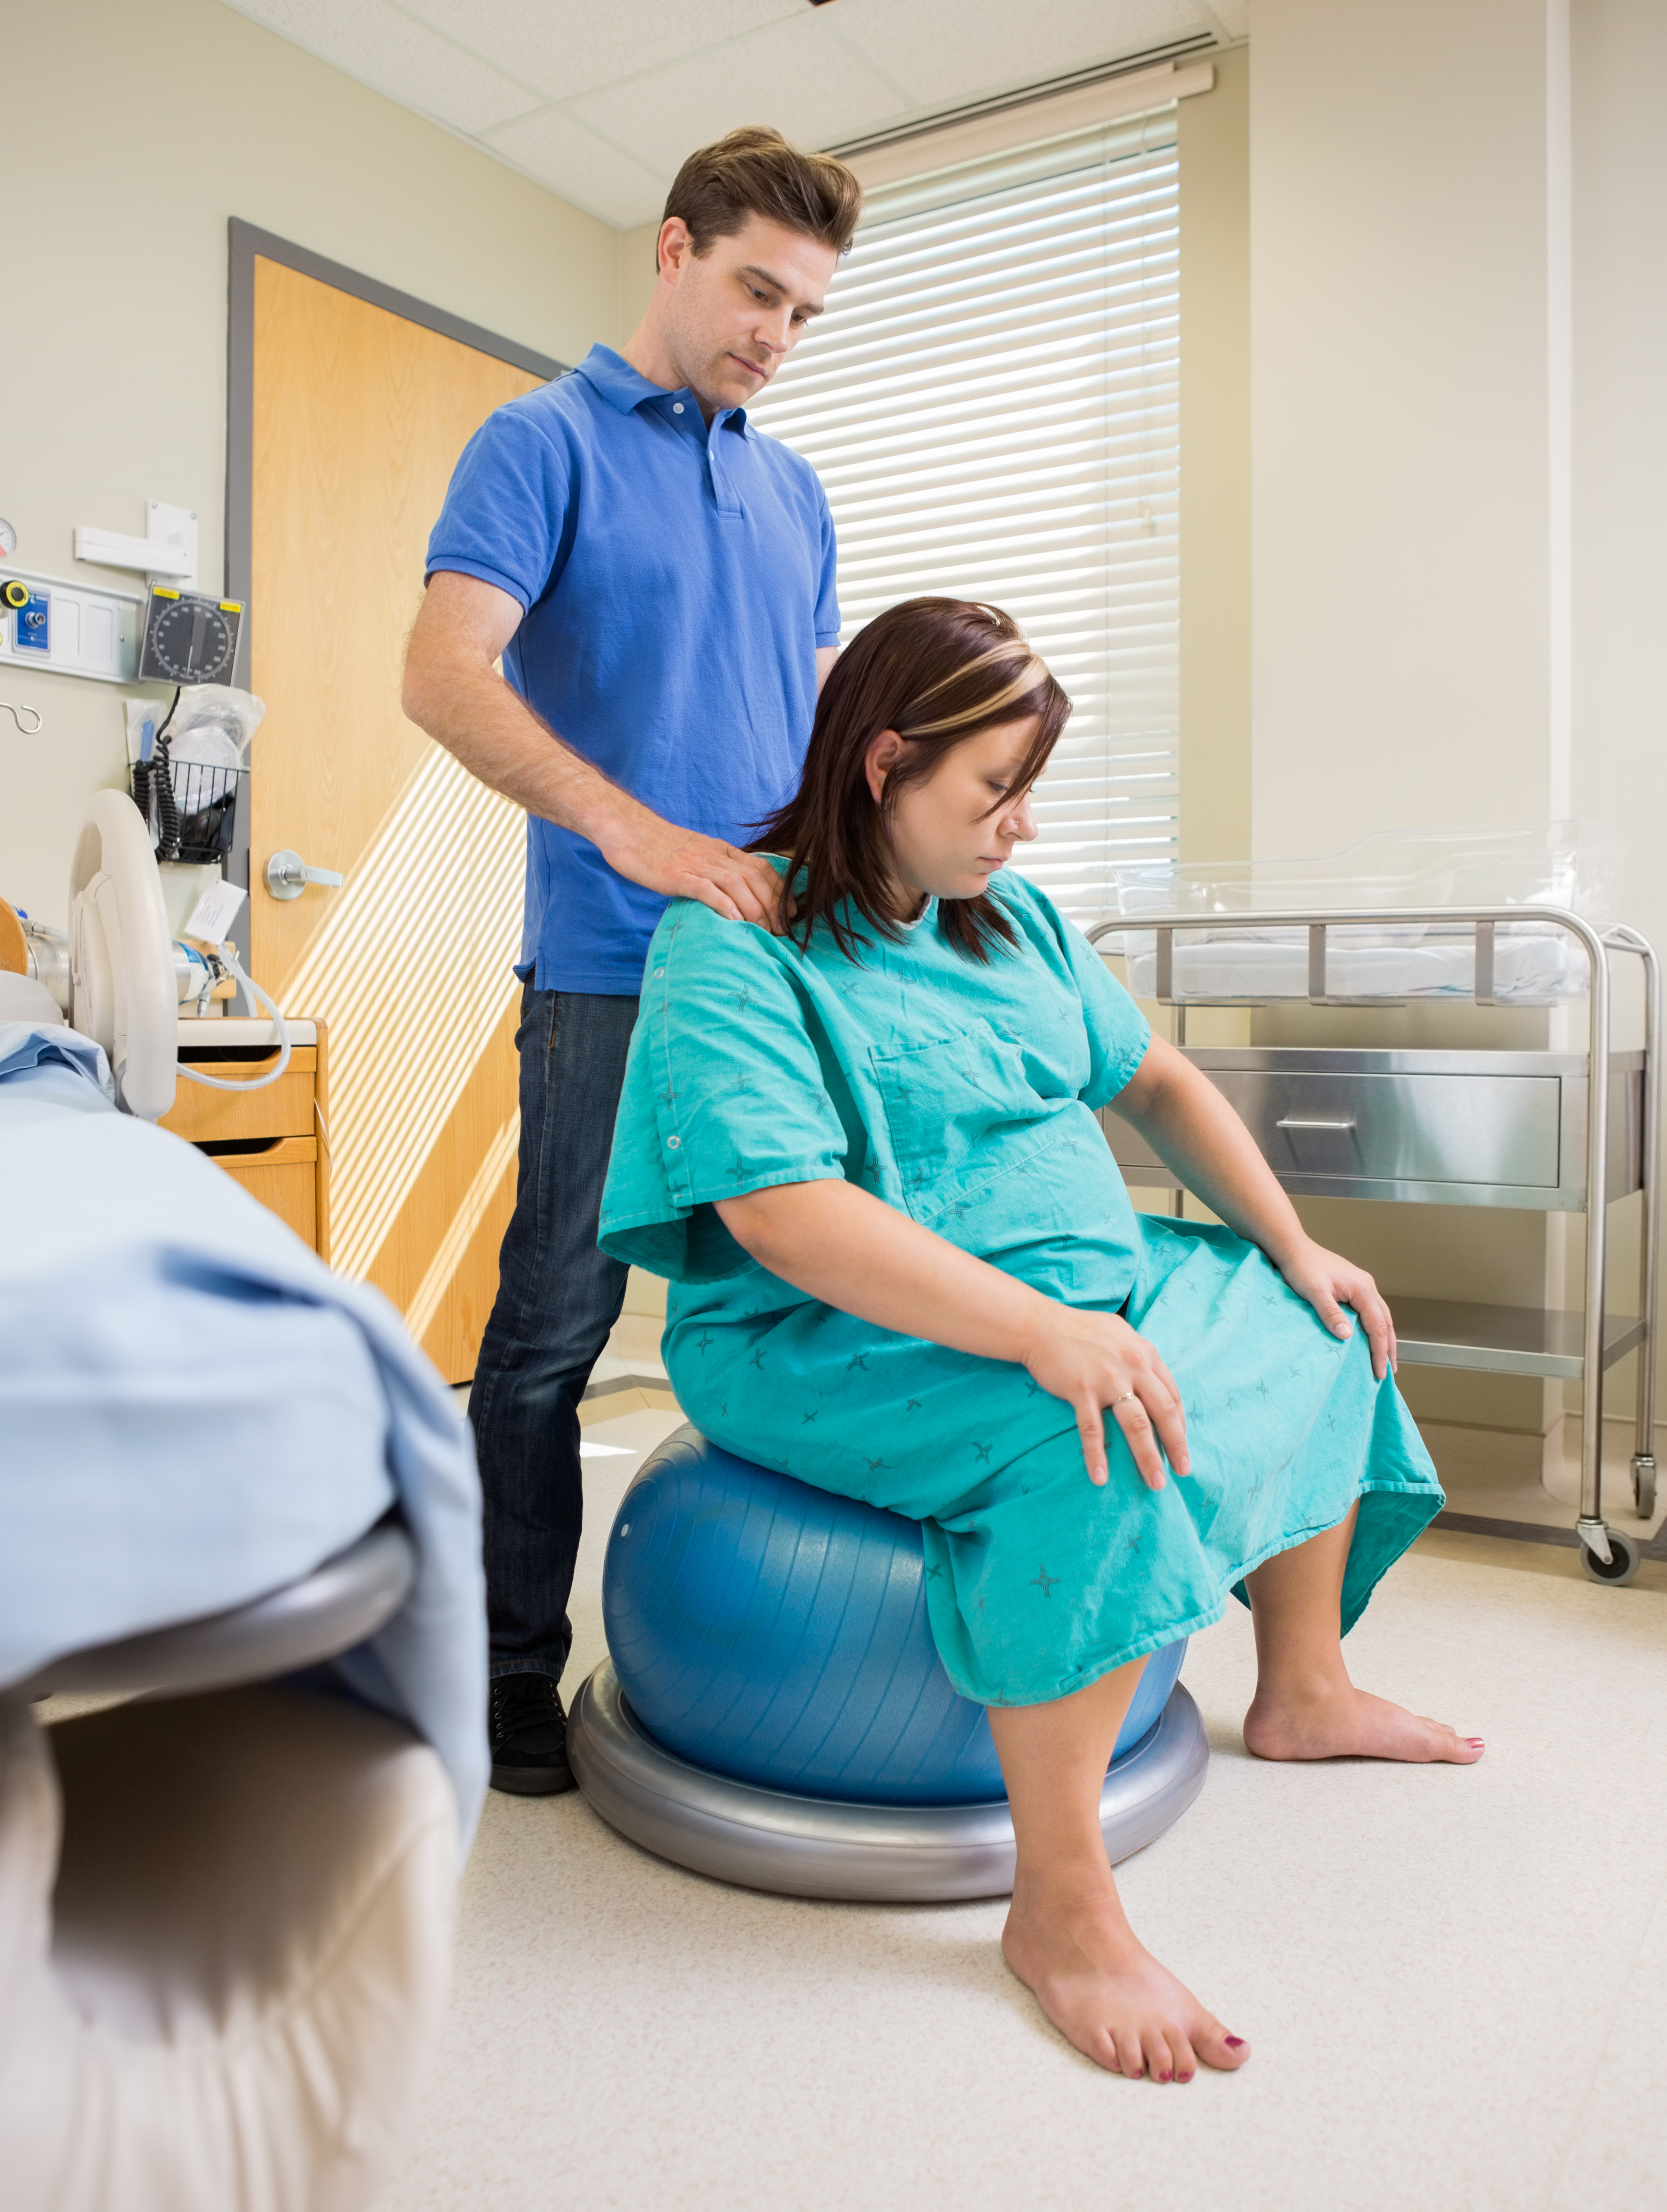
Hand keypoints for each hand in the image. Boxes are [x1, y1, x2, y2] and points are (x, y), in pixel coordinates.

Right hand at [601, 810, 790, 932]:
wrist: (625, 828)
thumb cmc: (657, 847)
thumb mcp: (694, 853)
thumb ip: (713, 868)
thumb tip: (731, 893)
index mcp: (721, 850)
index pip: (761, 867)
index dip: (780, 890)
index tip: (791, 912)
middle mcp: (714, 855)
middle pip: (755, 878)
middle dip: (774, 906)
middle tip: (782, 931)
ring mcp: (695, 864)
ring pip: (737, 885)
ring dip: (755, 909)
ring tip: (764, 932)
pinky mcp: (676, 875)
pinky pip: (707, 890)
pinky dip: (725, 906)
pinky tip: (735, 924)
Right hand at [1020, 1307, 1189, 1490]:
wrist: (1041, 1325)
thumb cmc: (1081, 1330)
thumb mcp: (1122, 1335)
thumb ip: (1140, 1357)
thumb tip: (1154, 1382)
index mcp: (1146, 1353)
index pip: (1172, 1395)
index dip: (1180, 1424)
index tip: (1182, 1447)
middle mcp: (1133, 1365)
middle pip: (1163, 1412)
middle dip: (1176, 1446)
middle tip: (1183, 1471)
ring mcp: (1108, 1378)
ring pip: (1136, 1425)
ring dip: (1148, 1457)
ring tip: (1155, 1482)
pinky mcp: (1081, 1389)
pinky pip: (1093, 1429)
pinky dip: (1096, 1455)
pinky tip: (1100, 1477)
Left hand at [1274, 1237, 1396, 1380]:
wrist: (1293, 1248)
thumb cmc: (1301, 1267)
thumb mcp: (1314, 1292)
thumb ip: (1330, 1313)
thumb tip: (1347, 1336)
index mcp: (1362, 1288)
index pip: (1377, 1326)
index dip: (1379, 1351)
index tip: (1379, 1372)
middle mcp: (1367, 1286)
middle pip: (1386, 1322)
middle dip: (1388, 1348)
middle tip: (1389, 1372)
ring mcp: (1362, 1285)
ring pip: (1382, 1316)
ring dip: (1385, 1338)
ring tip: (1385, 1359)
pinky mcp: (1354, 1286)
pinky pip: (1372, 1310)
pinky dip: (1376, 1326)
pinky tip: (1371, 1336)